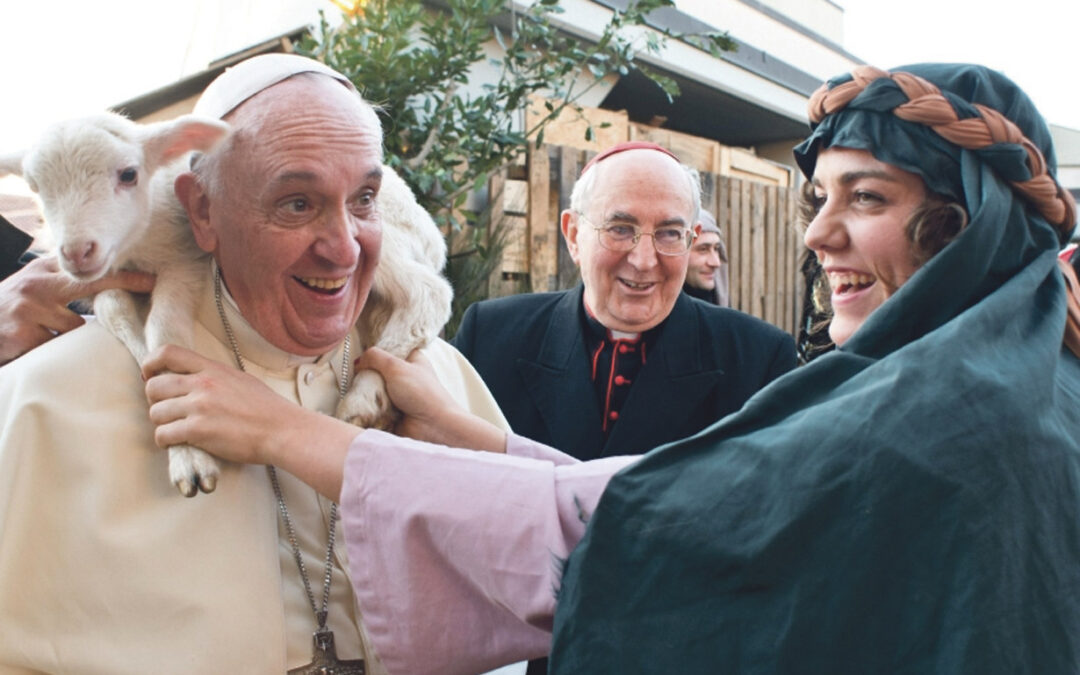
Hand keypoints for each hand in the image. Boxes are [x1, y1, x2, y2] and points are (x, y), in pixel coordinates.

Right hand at [0, 256, 154, 364]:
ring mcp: (29, 308)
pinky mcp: (22, 333)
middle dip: (121, 284)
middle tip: (149, 285)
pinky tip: (29, 345)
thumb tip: (105, 289)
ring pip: (75, 327)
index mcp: (43, 272)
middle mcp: (38, 284)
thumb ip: (61, 284)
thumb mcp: (31, 288)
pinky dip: (49, 349)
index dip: (121, 275)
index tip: (151, 279)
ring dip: (67, 335)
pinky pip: (54, 346)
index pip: (87, 271)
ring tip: (41, 333)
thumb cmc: (8, 310)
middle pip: (89, 285)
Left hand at [143, 345, 358, 497]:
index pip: (168, 353)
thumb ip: (215, 376)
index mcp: (212, 369)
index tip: (149, 376)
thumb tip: (196, 377)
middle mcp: (202, 384)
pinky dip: (166, 441)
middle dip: (154, 401)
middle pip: (154, 386)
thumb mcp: (240, 379)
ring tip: (175, 430)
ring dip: (161, 423)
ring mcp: (199, 407)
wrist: (282, 430)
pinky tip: (178, 442)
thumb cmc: (267, 409)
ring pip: (156, 413)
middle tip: (166, 410)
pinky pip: (163, 434)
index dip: (150, 364)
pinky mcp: (198, 431)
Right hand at [355, 347, 505, 452]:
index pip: (390, 350)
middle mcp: (405, 376)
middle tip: (359, 378)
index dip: (376, 352)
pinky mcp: (391, 413)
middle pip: (377, 371)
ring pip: (373, 390)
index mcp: (411, 360)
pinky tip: (363, 406)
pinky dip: (368, 407)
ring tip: (362, 394)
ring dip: (367, 393)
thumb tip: (357, 361)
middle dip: (367, 375)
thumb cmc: (421, 393)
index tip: (362, 357)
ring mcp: (398, 396)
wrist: (433, 426)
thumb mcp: (397, 366)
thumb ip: (375, 357)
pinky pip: (374, 407)